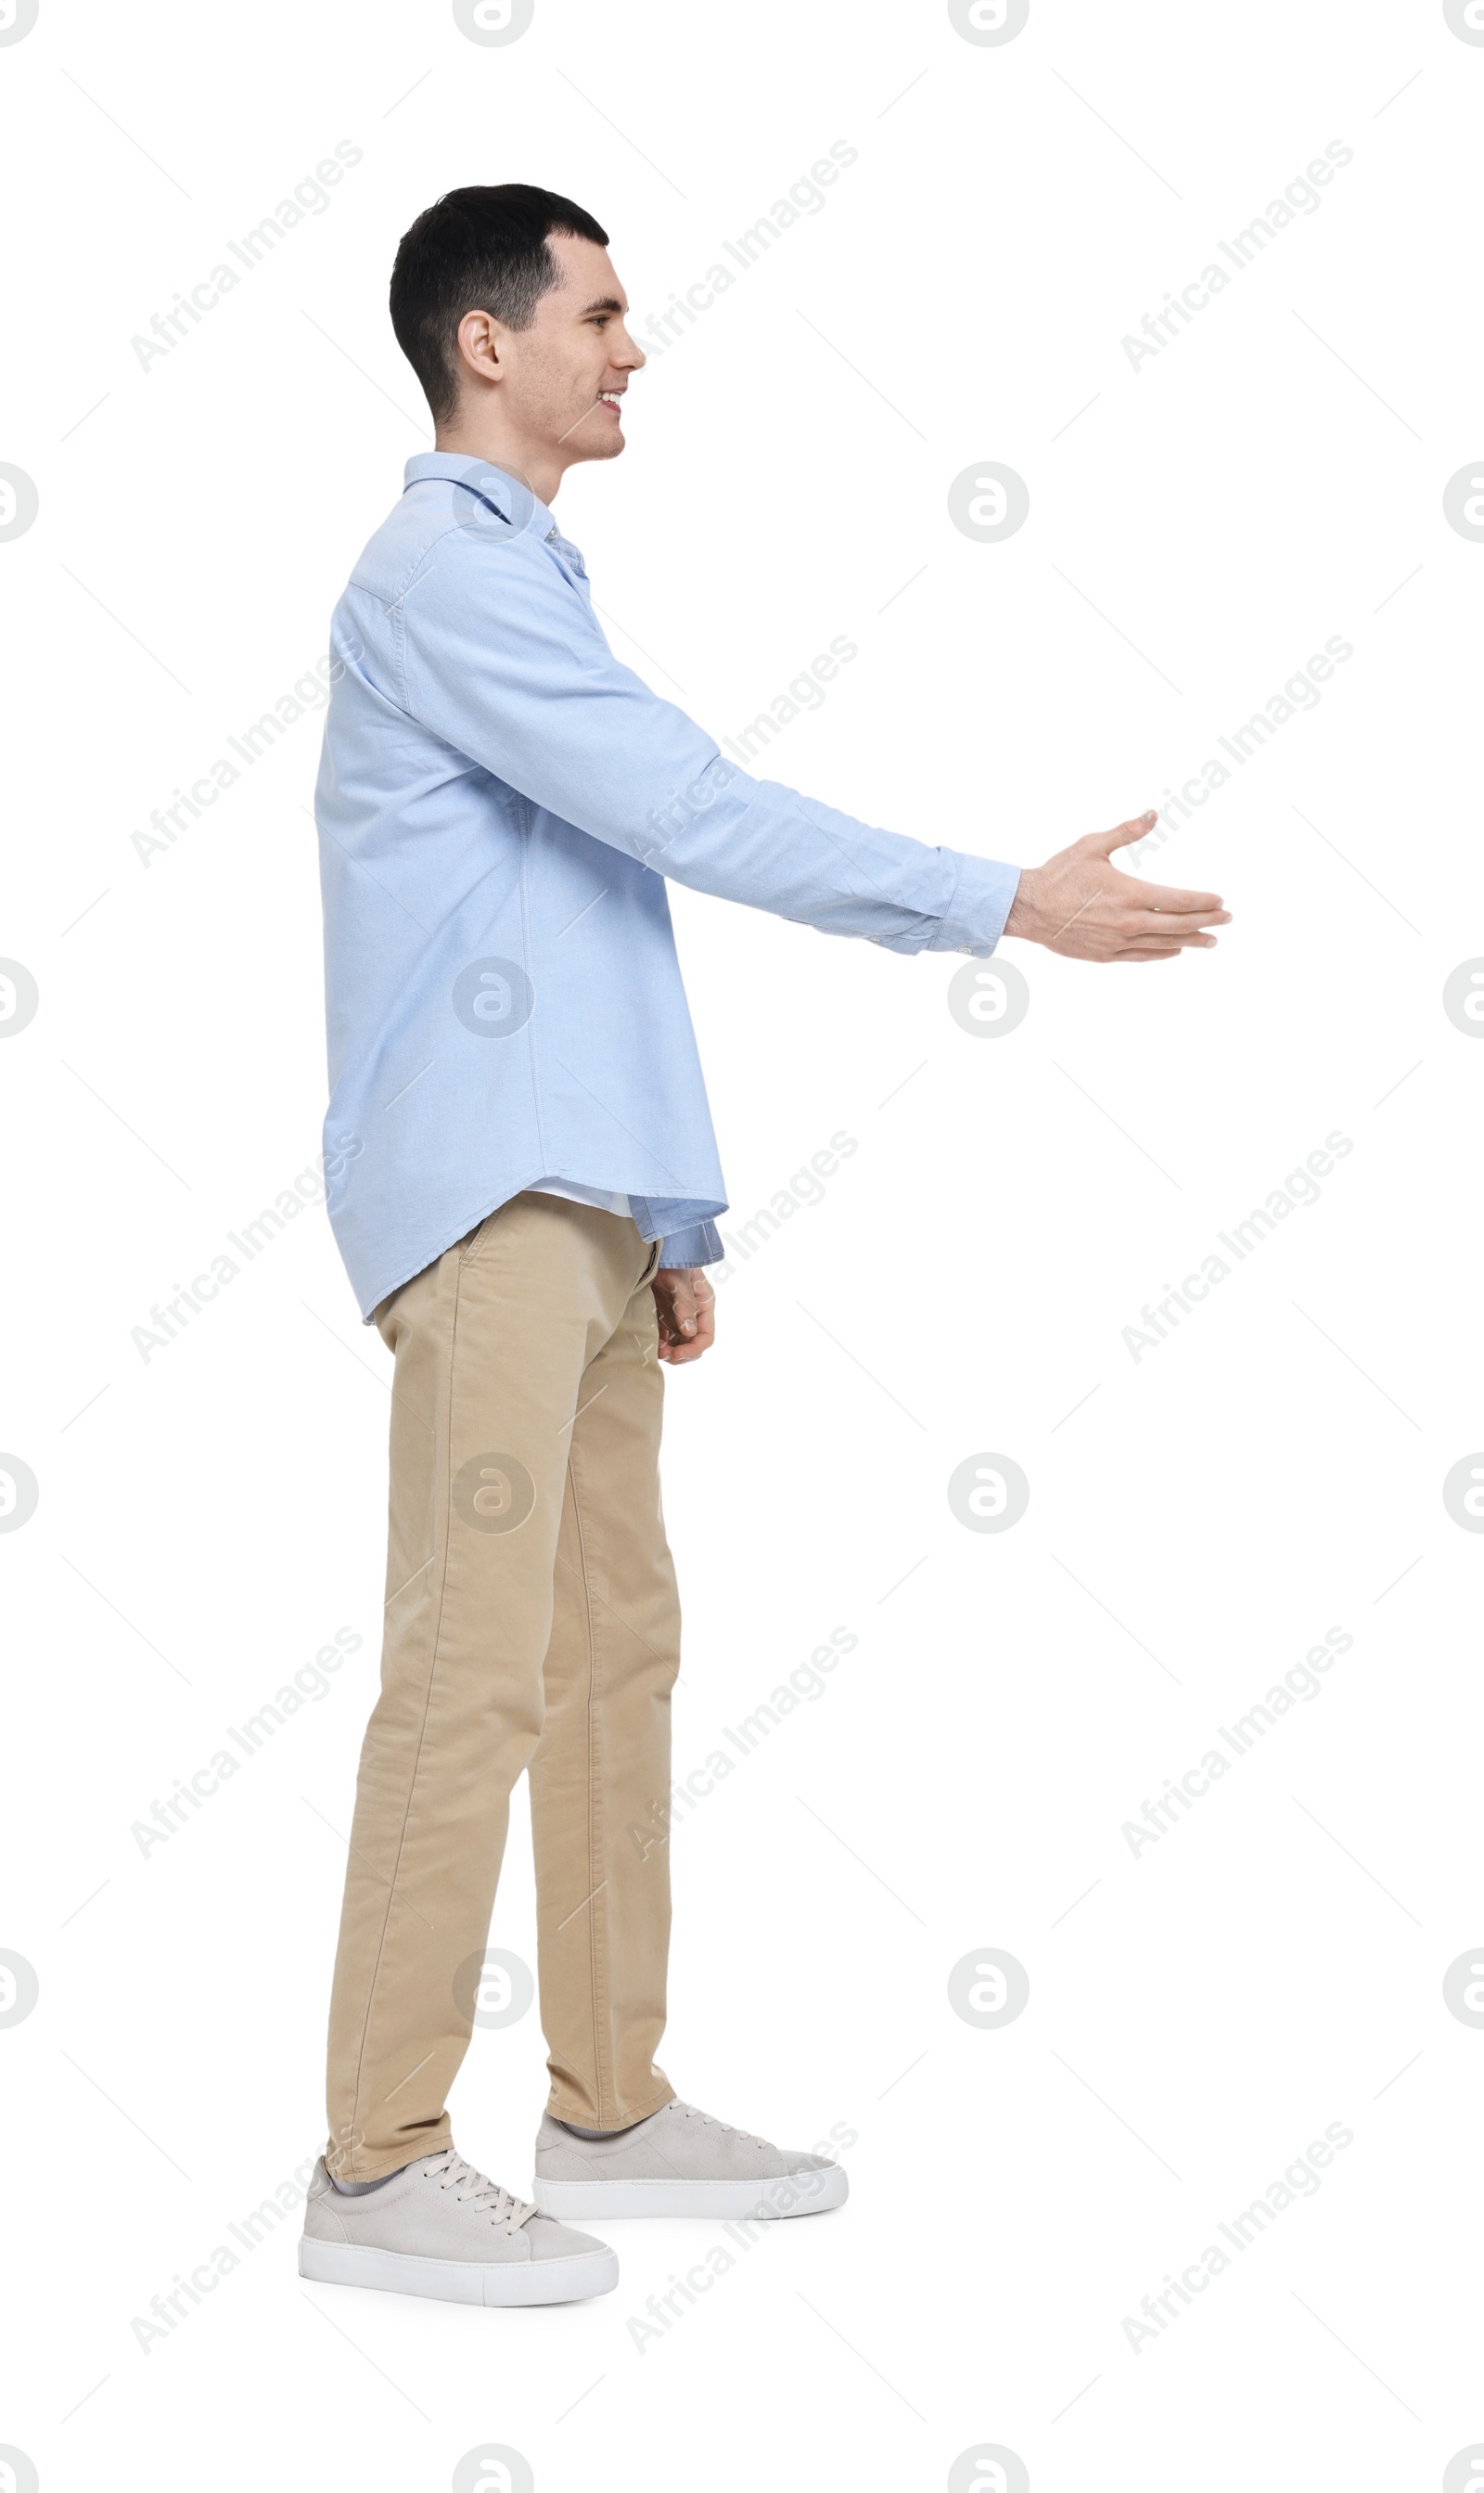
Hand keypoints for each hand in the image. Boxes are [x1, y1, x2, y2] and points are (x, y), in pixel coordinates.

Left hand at [651, 1266, 715, 1363]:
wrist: (651, 1248)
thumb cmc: (671, 1258)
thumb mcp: (679, 1279)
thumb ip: (685, 1304)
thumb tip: (689, 1332)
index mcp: (704, 1305)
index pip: (706, 1336)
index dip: (693, 1349)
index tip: (677, 1354)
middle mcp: (693, 1313)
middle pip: (692, 1343)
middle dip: (680, 1354)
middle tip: (663, 1354)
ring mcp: (677, 1315)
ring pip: (677, 1343)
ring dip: (668, 1351)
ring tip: (655, 1350)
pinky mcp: (661, 1314)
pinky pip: (663, 1336)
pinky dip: (658, 1343)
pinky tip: (650, 1343)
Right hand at [1003, 812, 1229, 960]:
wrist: (1029, 908)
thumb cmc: (1060, 874)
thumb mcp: (1093, 845)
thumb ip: (1127, 831)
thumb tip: (1153, 813)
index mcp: (1130, 894)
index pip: (1178, 901)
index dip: (1203, 901)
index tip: (1220, 900)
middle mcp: (1129, 922)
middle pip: (1178, 925)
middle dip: (1207, 922)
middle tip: (1227, 920)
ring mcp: (1117, 942)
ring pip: (1164, 944)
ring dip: (1191, 942)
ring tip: (1211, 941)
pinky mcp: (1105, 955)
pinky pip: (1141, 957)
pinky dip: (1161, 954)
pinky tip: (1175, 950)